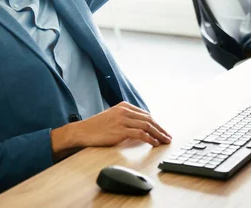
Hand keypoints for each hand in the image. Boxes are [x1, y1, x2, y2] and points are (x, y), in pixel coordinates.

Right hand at [51, 102, 171, 160]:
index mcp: (124, 106)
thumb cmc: (96, 127)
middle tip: (168, 137)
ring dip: (158, 134)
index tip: (162, 131)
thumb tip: (140, 128)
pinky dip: (149, 139)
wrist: (82, 131)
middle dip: (160, 129)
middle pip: (149, 119)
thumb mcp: (112, 118)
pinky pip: (140, 134)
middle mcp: (124, 111)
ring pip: (147, 126)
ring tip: (164, 141)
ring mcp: (122, 120)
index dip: (156, 123)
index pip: (146, 114)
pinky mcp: (120, 130)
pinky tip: (154, 143)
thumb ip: (126, 119)